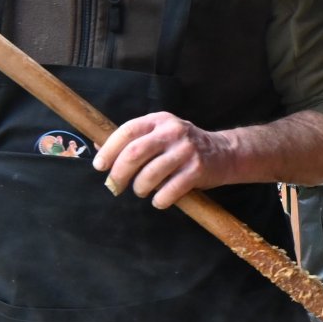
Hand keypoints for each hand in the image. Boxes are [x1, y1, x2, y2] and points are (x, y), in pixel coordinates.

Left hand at [95, 111, 234, 209]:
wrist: (225, 153)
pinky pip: (170, 190)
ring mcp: (186, 150)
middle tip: (114, 186)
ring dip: (140, 188)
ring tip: (141, 191)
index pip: (127, 131)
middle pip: (134, 153)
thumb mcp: (160, 135)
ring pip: (150, 174)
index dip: (109, 150)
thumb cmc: (184, 147)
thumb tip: (97, 146)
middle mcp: (173, 132)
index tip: (99, 166)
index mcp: (159, 120)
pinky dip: (160, 199)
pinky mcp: (198, 169)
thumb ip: (133, 140)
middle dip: (119, 174)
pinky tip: (159, 200)